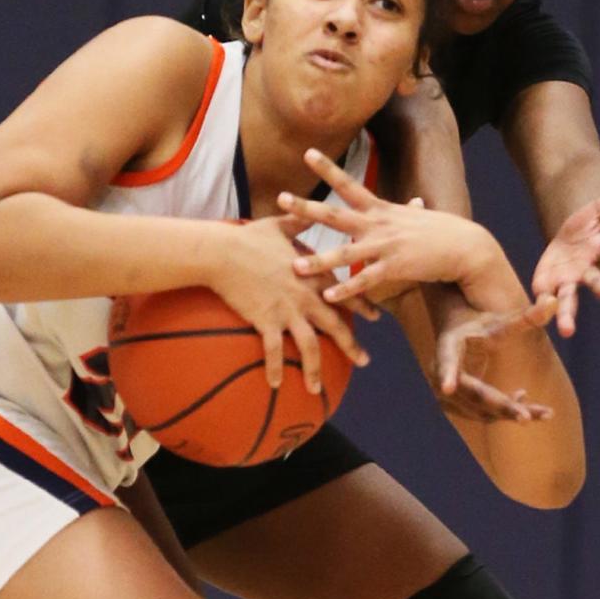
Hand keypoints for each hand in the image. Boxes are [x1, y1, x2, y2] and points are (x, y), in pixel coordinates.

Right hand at [207, 215, 369, 392]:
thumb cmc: (249, 237)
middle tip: (364, 362)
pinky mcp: (266, 321)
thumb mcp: (280, 224)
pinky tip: (275, 386)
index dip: (362, 306)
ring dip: (314, 369)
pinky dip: (274, 369)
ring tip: (317, 389)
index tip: (376, 318)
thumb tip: (307, 209)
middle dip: (352, 346)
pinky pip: (274, 351)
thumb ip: (300, 221)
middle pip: (336, 326)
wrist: (223, 252)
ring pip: (310, 345)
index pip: (344, 293)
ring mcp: (287, 311)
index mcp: (313, 274)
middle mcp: (305, 296)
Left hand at [279, 148, 502, 305]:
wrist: (466, 247)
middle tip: (280, 198)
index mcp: (380, 210)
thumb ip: (411, 211)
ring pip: (346, 253)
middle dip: (307, 208)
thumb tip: (415, 201)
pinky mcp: (395, 268)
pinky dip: (346, 290)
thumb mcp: (422, 217)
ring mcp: (385, 246)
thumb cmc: (443, 233)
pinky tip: (329, 297)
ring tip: (295, 266)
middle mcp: (378, 225)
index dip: (328, 169)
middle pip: (336, 214)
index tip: (307, 153)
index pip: (349, 185)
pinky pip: (365, 281)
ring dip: (319, 261)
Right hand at [433, 293, 557, 422]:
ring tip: (544, 411)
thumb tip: (554, 300)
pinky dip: (504, 412)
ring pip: (480, 411)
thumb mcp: (502, 321)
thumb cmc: (481, 325)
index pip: (449, 362)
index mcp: (448, 347)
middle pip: (474, 395)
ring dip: (510, 412)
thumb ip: (528, 316)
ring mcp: (445, 393)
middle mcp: (441, 373)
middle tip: (528, 417)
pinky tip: (524, 396)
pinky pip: (481, 415)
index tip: (447, 388)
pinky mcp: (454, 407)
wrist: (459, 337)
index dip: (448, 374)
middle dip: (502, 407)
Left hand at [531, 178, 599, 336]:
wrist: (565, 243)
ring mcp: (568, 281)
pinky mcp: (547, 288)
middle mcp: (588, 270)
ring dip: (568, 316)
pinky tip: (535, 317)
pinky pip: (542, 301)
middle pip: (598, 281)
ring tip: (567, 331)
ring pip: (569, 300)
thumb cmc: (588, 225)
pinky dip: (540, 309)